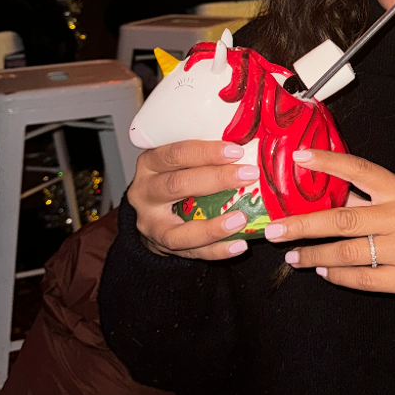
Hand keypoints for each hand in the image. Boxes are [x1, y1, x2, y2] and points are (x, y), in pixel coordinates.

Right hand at [128, 140, 259, 260]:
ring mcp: (150, 223)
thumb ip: (205, 154)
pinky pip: (191, 252)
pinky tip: (239, 245)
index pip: (175, 154)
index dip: (206, 152)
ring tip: (241, 219)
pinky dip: (217, 250)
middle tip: (249, 176)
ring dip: (213, 227)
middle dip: (216, 180)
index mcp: (150, 164)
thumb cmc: (176, 177)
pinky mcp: (162, 246)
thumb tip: (249, 142)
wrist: (153, 212)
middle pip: (177, 185)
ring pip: (178, 231)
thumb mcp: (180, 161)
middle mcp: (144, 192)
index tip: (236, 151)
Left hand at [265, 150, 394, 335]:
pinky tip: (321, 271)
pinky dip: (336, 276)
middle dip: (302, 225)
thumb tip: (312, 189)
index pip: (360, 169)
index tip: (297, 157)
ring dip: (314, 255)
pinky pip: (361, 278)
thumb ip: (363, 199)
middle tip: (273, 230)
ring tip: (292, 257)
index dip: (328, 162)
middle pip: (343, 218)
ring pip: (347, 252)